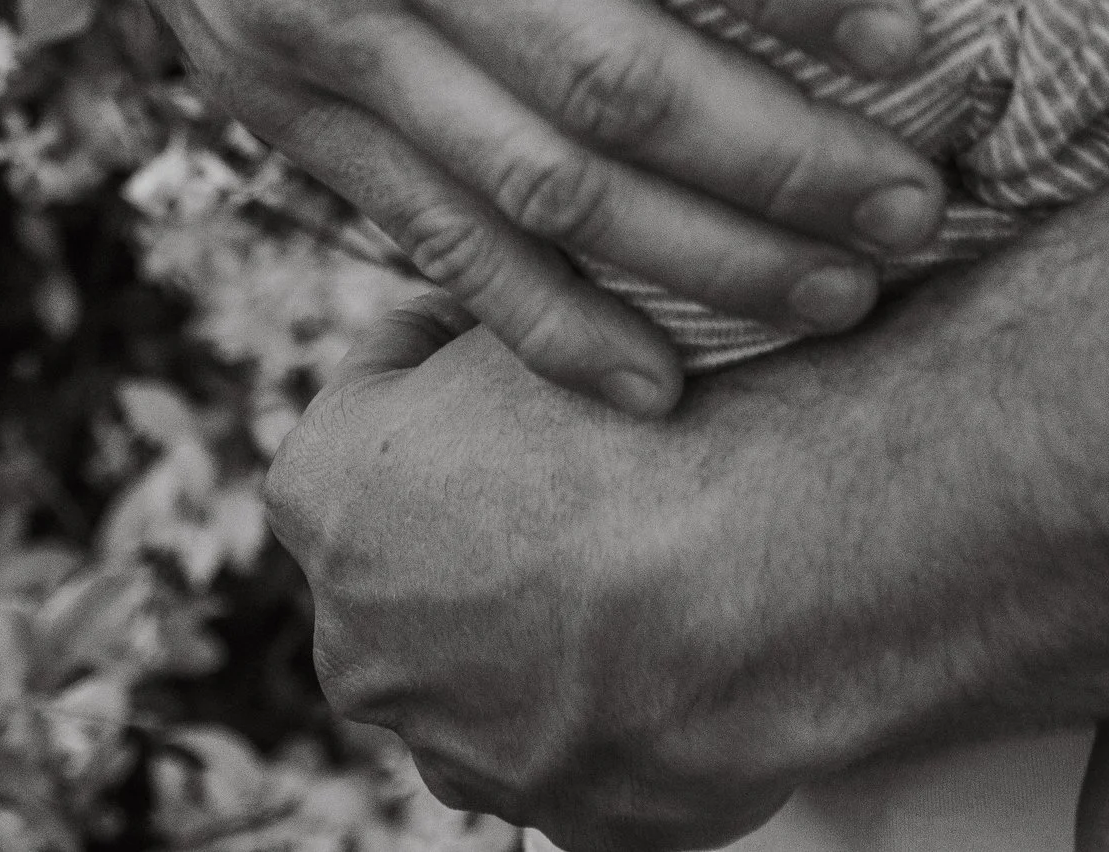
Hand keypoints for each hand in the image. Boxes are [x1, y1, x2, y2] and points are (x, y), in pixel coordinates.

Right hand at [0, 0, 945, 411]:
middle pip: (600, 67)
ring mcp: (301, 7)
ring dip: (696, 259)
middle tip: (915, 206)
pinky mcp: (261, 87)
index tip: (904, 34)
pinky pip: (417, 225)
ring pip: (524, 177)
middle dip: (779, 160)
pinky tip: (659, 377)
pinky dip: (539, 318)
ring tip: (843, 293)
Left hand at [266, 300, 823, 850]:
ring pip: (487, 671)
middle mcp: (365, 646)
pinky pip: (584, 747)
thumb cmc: (641, 413)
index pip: (361, 403)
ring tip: (649, 542)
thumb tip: (492, 332)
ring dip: (540, 619)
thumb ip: (480, 331)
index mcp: (328, 498)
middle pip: (409, 558)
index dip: (439, 356)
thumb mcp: (535, 309)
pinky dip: (625, 697)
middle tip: (580, 452)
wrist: (780, 554)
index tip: (503, 337)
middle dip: (475, 508)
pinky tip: (692, 625)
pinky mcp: (575, 821)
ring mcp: (466, 750)